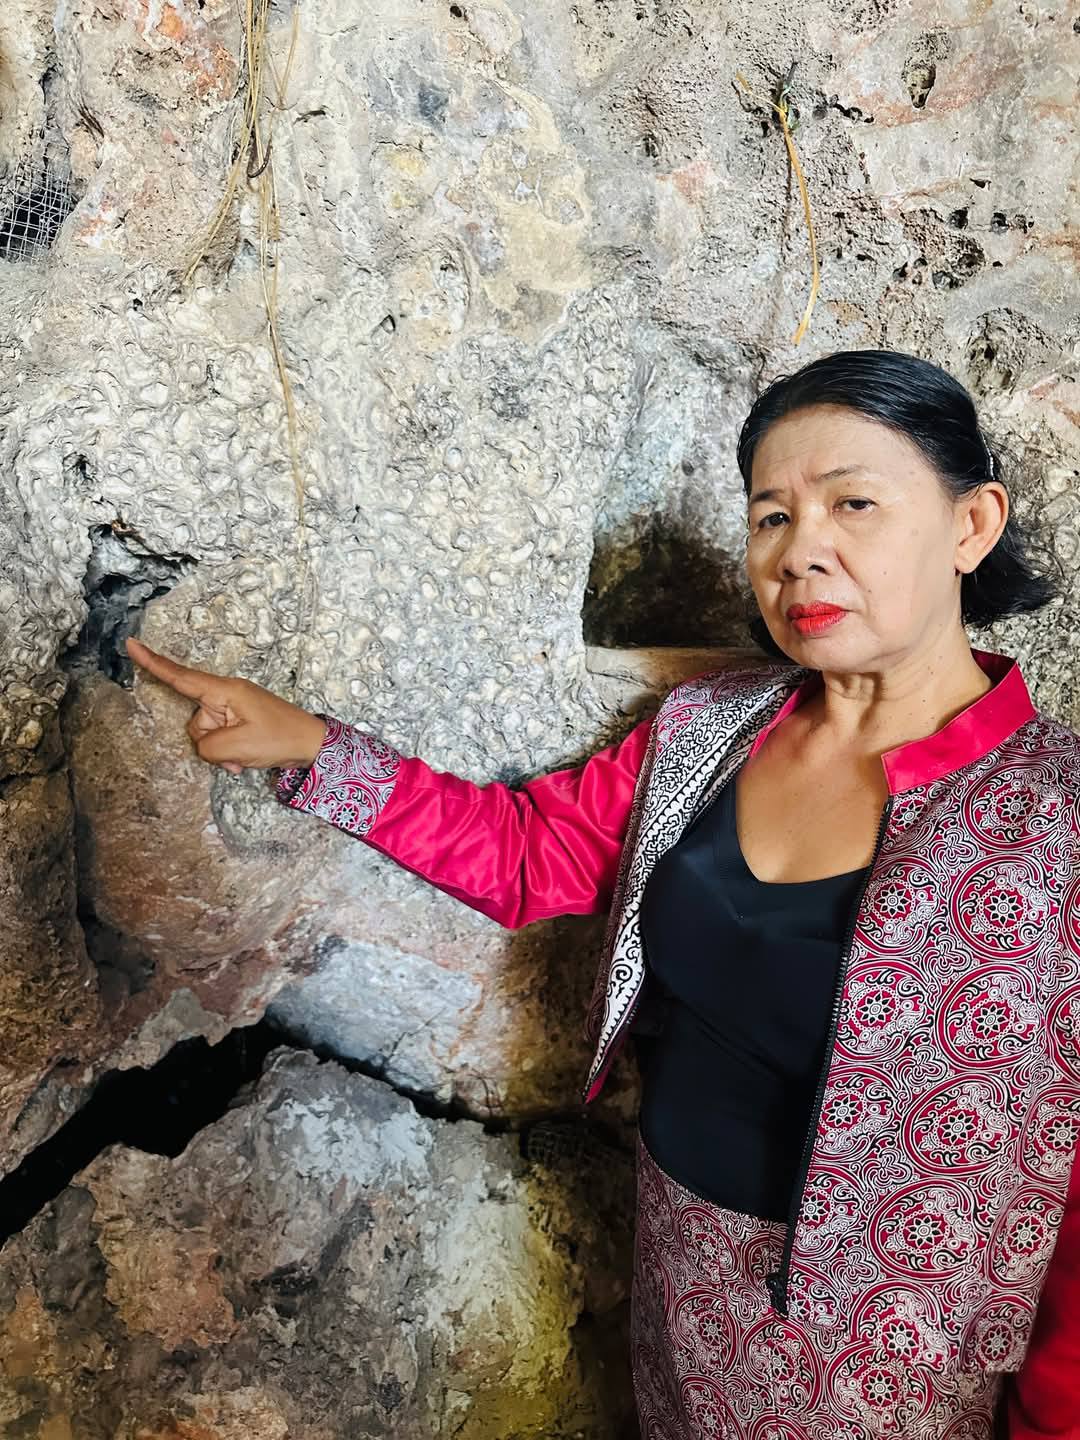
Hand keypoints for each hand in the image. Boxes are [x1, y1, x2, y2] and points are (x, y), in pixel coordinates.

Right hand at [124, 637, 327, 774]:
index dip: (153, 663)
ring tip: (245, 757)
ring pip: (207, 735)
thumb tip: (203, 744)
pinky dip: (229, 753)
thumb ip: (208, 746)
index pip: (181, 676)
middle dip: (209, 744)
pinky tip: (245, 760)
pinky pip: (221, 739)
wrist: (312, 745)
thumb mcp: (238, 746)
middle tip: (237, 753)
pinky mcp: (240, 721)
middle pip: (195, 721)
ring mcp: (234, 708)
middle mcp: (226, 695)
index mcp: (225, 691)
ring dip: (222, 753)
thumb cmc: (280, 739)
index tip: (131, 644)